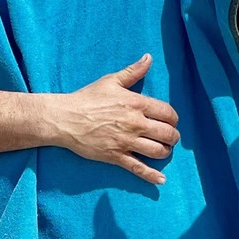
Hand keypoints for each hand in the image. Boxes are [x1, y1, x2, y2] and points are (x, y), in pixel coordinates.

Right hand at [50, 53, 178, 185]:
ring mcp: (126, 141)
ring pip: (158, 151)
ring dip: (165, 152)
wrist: (65, 118)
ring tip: (163, 150)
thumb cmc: (87, 98)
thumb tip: (149, 58)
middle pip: (167, 134)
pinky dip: (152, 176)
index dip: (173, 119)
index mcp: (136, 103)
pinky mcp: (116, 156)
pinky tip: (161, 180)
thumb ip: (133, 72)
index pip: (168, 113)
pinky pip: (139, 168)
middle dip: (173, 137)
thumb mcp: (111, 81)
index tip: (170, 121)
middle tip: (169, 137)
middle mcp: (135, 123)